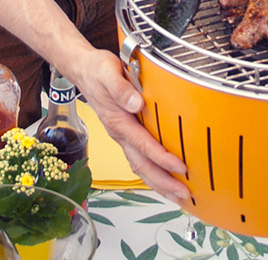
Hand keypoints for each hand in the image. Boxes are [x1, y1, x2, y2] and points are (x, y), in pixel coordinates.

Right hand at [72, 49, 188, 202]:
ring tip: (178, 195)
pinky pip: (138, 158)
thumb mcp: (108, 72)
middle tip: (184, 194)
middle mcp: (119, 132)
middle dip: (163, 182)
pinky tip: (163, 177)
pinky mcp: (124, 134)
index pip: (142, 144)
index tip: (180, 167)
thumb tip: (136, 103)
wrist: (84, 70)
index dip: (161, 157)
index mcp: (117, 120)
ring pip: (139, 165)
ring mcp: (121, 136)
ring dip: (158, 182)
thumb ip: (121, 88)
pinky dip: (151, 172)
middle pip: (141, 164)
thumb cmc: (98, 70)